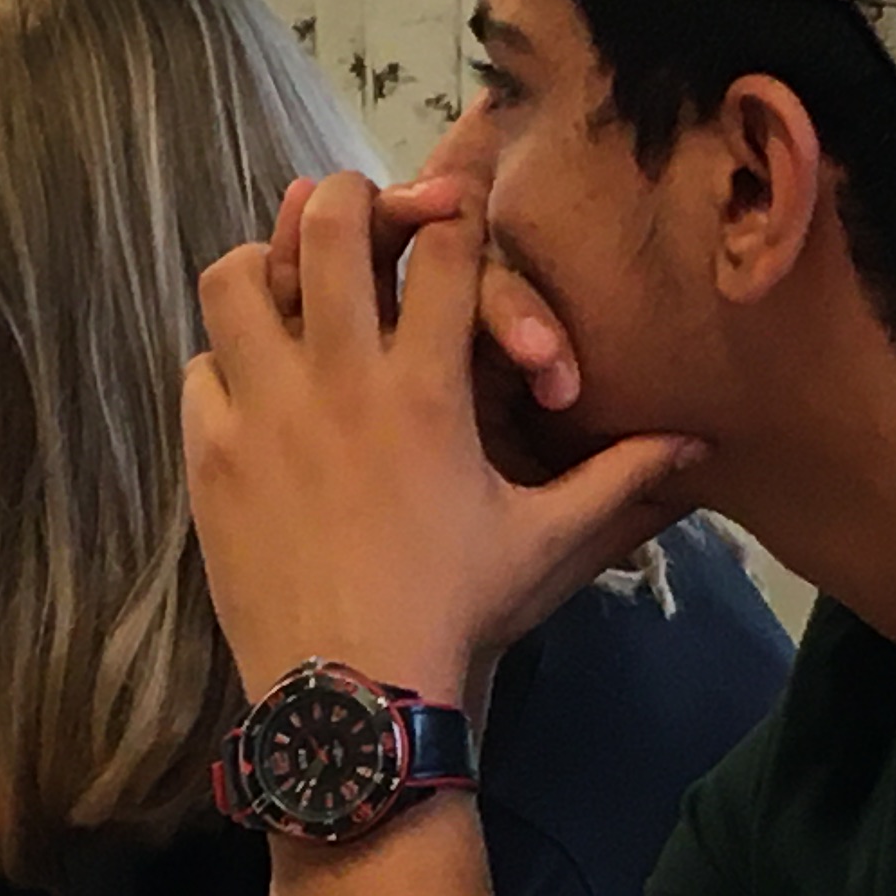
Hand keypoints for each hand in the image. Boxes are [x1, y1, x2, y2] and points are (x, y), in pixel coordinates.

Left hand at [184, 175, 702, 707]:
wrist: (352, 695)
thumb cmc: (455, 614)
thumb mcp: (544, 543)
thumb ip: (617, 479)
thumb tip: (696, 445)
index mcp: (428, 388)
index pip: (439, 248)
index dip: (447, 214)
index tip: (446, 216)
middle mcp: (340, 379)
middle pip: (326, 225)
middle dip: (342, 199)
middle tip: (351, 214)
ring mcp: (263, 411)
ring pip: (233, 279)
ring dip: (258, 267)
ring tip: (283, 285)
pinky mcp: (209, 454)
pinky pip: (198, 368)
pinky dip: (223, 362)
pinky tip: (250, 385)